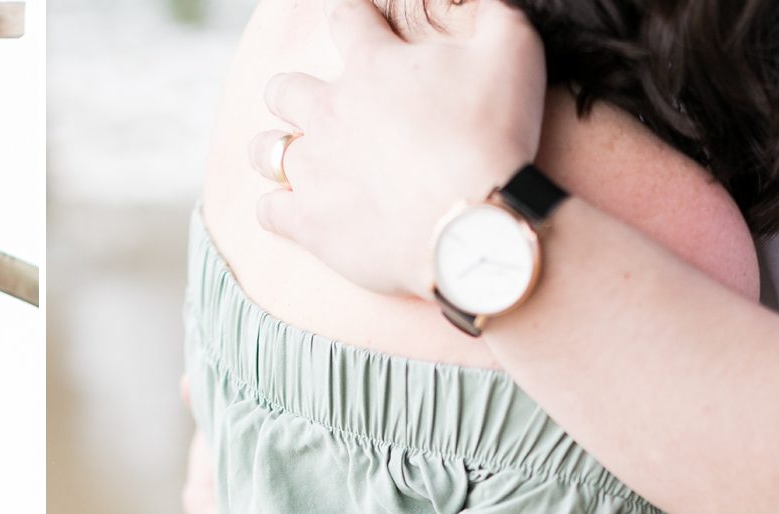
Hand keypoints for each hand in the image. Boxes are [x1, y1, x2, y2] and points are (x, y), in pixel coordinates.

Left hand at [252, 0, 544, 296]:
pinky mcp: (308, 222)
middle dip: (294, 93)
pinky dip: (275, 208)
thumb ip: (490, 10)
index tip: (356, 22)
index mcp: (373, 63)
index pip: (344, 17)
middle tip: (322, 108)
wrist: (473, 227)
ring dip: (274, 147)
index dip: (350, 13)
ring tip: (292, 157)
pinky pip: (266, 211)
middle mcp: (330, 110)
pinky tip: (292, 211)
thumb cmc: (496, 135)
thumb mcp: (513, 48)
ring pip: (265, 149)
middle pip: (284, 89)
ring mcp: (313, 168)